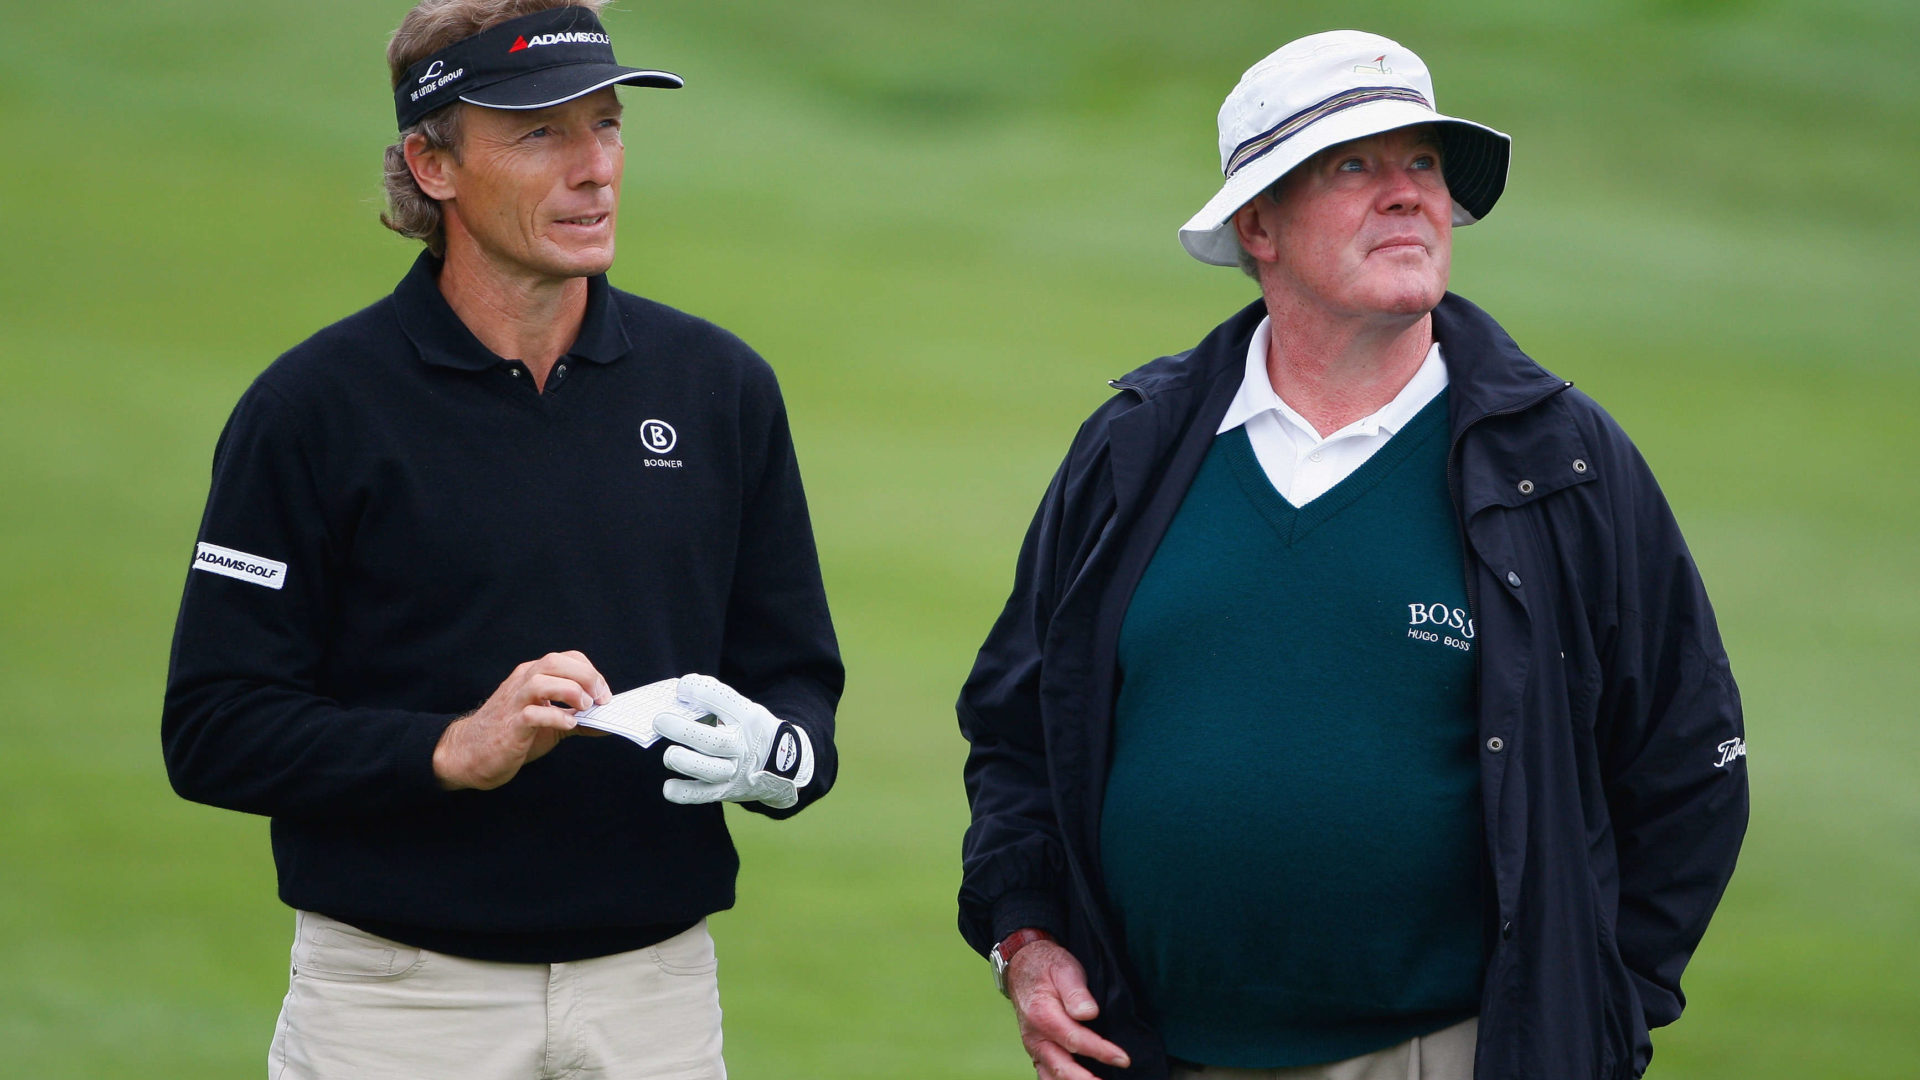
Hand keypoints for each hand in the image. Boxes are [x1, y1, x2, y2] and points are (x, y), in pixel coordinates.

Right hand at [433, 651, 610, 790]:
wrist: (469, 753)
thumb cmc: (512, 733)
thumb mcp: (548, 721)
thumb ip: (575, 717)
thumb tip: (608, 721)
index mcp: (531, 676)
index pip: (566, 658)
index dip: (590, 672)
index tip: (603, 694)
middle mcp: (522, 683)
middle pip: (555, 662)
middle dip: (585, 676)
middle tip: (599, 698)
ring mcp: (514, 703)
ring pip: (541, 681)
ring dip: (570, 691)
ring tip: (584, 708)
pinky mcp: (510, 727)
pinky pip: (531, 714)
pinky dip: (555, 717)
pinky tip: (568, 724)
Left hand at [655, 674, 811, 807]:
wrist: (784, 764)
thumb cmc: (750, 729)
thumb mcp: (743, 709)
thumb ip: (713, 704)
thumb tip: (674, 700)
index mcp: (746, 717)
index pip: (723, 700)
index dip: (699, 690)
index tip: (682, 688)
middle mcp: (741, 745)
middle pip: (714, 741)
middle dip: (684, 731)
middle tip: (659, 721)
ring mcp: (733, 770)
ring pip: (710, 770)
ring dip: (686, 762)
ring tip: (669, 755)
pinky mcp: (724, 791)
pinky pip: (702, 795)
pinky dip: (684, 793)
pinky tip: (668, 787)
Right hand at [1009, 940, 1131, 1077]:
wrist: (1023, 968)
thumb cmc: (1048, 968)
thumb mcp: (1064, 969)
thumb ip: (1076, 992)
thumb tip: (1089, 1013)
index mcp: (1042, 1015)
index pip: (1074, 1040)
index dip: (1100, 1051)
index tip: (1123, 1058)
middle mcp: (1035, 1037)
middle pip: (1061, 1067)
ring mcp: (1034, 1047)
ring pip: (1052, 1077)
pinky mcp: (1037, 1053)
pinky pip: (1047, 1075)